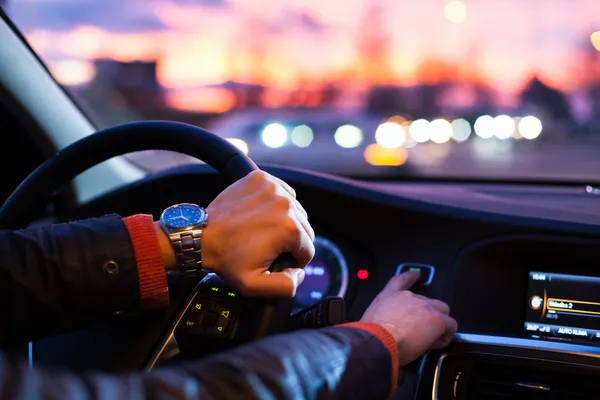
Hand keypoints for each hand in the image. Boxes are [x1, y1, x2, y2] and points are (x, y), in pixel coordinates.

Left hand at [201, 170, 314, 296]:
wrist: (202, 236)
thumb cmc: (226, 258)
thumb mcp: (255, 285)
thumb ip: (285, 286)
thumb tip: (299, 274)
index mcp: (289, 228)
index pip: (308, 249)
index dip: (294, 260)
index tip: (276, 260)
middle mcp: (285, 204)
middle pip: (304, 228)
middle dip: (290, 241)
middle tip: (267, 247)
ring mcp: (273, 188)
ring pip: (294, 210)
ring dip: (284, 221)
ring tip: (262, 231)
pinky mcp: (261, 178)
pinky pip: (282, 193)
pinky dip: (275, 204)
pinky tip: (261, 215)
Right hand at [361, 271, 456, 365]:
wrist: (378, 342)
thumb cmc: (370, 335)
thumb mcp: (369, 320)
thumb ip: (381, 318)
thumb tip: (384, 328)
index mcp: (389, 296)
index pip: (401, 280)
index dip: (411, 276)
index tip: (417, 274)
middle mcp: (408, 297)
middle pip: (427, 300)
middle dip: (427, 313)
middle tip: (421, 330)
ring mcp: (424, 306)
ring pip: (442, 310)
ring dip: (439, 322)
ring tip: (431, 337)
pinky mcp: (437, 319)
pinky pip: (450, 325)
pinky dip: (446, 335)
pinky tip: (436, 343)